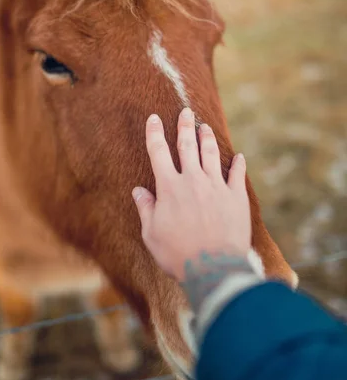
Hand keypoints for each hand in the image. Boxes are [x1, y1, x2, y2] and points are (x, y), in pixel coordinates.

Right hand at [132, 108, 250, 280]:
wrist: (214, 268)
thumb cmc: (178, 254)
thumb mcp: (152, 234)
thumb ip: (146, 208)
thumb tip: (139, 191)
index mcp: (169, 187)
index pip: (158, 152)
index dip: (154, 133)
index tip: (154, 118)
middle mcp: (193, 180)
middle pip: (187, 145)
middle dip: (184, 126)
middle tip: (186, 111)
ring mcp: (216, 186)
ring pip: (211, 154)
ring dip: (207, 138)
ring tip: (205, 127)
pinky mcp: (236, 197)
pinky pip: (237, 174)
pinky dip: (238, 164)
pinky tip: (240, 157)